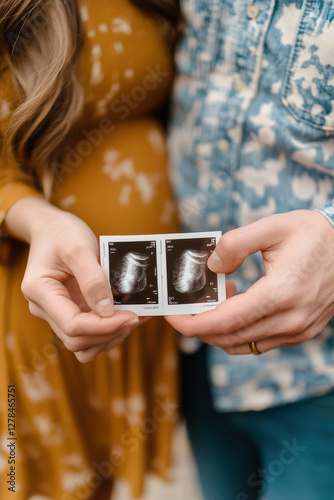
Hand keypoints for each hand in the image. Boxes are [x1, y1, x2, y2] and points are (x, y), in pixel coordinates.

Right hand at [7, 198, 141, 361]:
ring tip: (135, 317)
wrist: (51, 228)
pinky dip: (109, 330)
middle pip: (77, 340)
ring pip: (83, 344)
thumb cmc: (61, 233)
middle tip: (138, 315)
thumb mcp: (79, 247)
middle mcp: (44, 308)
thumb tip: (107, 311)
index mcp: (40, 291)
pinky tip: (127, 315)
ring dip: (110, 337)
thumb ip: (92, 279)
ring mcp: (56, 313)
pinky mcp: (70, 312)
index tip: (132, 315)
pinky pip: (89, 333)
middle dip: (110, 333)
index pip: (72, 325)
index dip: (104, 326)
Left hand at [166, 210, 333, 353]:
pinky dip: (239, 331)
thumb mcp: (273, 227)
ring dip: (218, 330)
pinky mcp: (301, 332)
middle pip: (229, 338)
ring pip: (243, 345)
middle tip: (184, 308)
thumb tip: (211, 267)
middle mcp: (290, 320)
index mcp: (281, 293)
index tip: (172, 317)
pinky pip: (259, 343)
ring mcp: (297, 330)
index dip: (192, 323)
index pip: (224, 321)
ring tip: (214, 300)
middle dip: (199, 328)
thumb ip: (235, 244)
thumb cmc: (314, 235)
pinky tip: (237, 305)